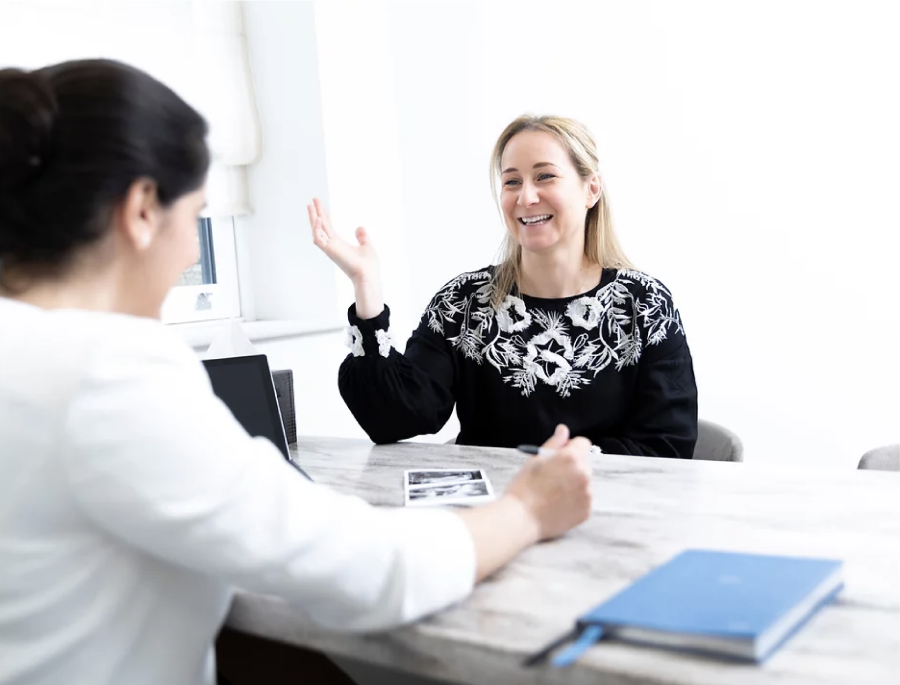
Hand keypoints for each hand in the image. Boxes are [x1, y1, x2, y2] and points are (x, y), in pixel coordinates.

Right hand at [307, 198, 379, 285]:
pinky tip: (319, 219)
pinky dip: (317, 229)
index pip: (328, 227)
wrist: (368, 275)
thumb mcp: (367, 246)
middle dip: (316, 213)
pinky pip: (318, 239)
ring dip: (313, 218)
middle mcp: (332, 245)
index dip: (324, 215)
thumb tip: (360, 228)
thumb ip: (362, 237)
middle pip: (320, 226)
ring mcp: (329, 248)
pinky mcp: (329, 251)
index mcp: (339, 244)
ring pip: (316, 231)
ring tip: (311, 205)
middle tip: (313, 200)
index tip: (320, 205)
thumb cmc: (368, 266)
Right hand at [504, 424, 592, 540]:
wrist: (521, 518)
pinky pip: (584, 499)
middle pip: (584, 463)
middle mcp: (584, 474)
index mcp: (571, 458)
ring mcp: (587, 494)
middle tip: (553, 477)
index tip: (561, 456)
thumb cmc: (524, 488)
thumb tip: (563, 430)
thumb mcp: (535, 459)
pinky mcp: (586, 510)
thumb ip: (554, 443)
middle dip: (572, 467)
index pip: (583, 443)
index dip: (570, 448)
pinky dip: (574, 500)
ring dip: (574, 484)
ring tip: (553, 493)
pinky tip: (557, 504)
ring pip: (584, 482)